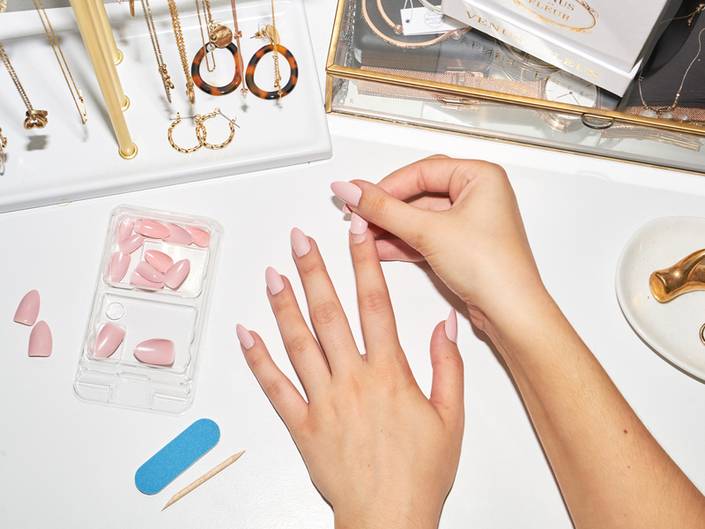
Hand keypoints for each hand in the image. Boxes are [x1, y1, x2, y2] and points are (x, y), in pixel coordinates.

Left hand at [236, 227, 463, 528]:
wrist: (390, 518)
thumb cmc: (420, 473)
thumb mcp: (451, 417)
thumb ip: (448, 366)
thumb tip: (445, 325)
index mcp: (389, 374)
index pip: (375, 304)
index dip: (364, 263)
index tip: (356, 233)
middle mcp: (352, 380)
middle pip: (329, 313)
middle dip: (315, 270)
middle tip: (301, 239)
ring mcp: (323, 401)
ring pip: (298, 342)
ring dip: (284, 304)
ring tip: (274, 272)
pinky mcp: (302, 425)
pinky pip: (275, 387)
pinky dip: (258, 359)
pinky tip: (246, 334)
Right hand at [331, 156, 547, 336]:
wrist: (511, 312)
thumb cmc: (494, 268)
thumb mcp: (429, 231)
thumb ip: (384, 209)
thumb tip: (353, 189)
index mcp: (481, 177)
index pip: (421, 171)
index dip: (385, 185)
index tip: (357, 195)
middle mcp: (479, 195)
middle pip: (419, 192)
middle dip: (387, 207)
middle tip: (357, 213)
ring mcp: (471, 222)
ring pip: (420, 217)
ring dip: (391, 226)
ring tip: (363, 232)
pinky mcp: (463, 246)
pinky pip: (426, 236)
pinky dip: (403, 242)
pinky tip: (379, 247)